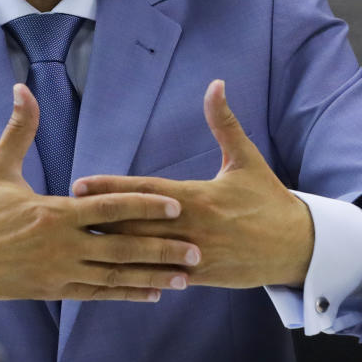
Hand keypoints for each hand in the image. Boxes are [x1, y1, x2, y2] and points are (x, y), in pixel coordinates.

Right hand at [0, 84, 201, 302]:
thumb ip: (19, 129)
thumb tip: (22, 89)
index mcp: (52, 213)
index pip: (108, 208)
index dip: (144, 206)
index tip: (176, 204)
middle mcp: (60, 246)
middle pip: (121, 248)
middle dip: (161, 249)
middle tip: (198, 249)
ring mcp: (57, 272)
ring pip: (114, 276)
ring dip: (152, 276)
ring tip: (186, 276)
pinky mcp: (51, 291)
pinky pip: (96, 293)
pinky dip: (125, 293)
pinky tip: (151, 292)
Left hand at [73, 80, 313, 288]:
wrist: (298, 245)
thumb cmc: (267, 198)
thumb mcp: (246, 159)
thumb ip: (224, 123)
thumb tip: (216, 84)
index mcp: (198, 197)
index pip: (145, 191)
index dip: (112, 188)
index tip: (81, 184)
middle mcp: (192, 227)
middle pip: (136, 224)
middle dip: (100, 220)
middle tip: (64, 214)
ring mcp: (195, 255)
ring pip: (145, 253)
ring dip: (112, 249)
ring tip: (77, 244)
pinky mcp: (201, 277)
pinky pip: (163, 276)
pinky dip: (138, 275)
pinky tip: (111, 273)